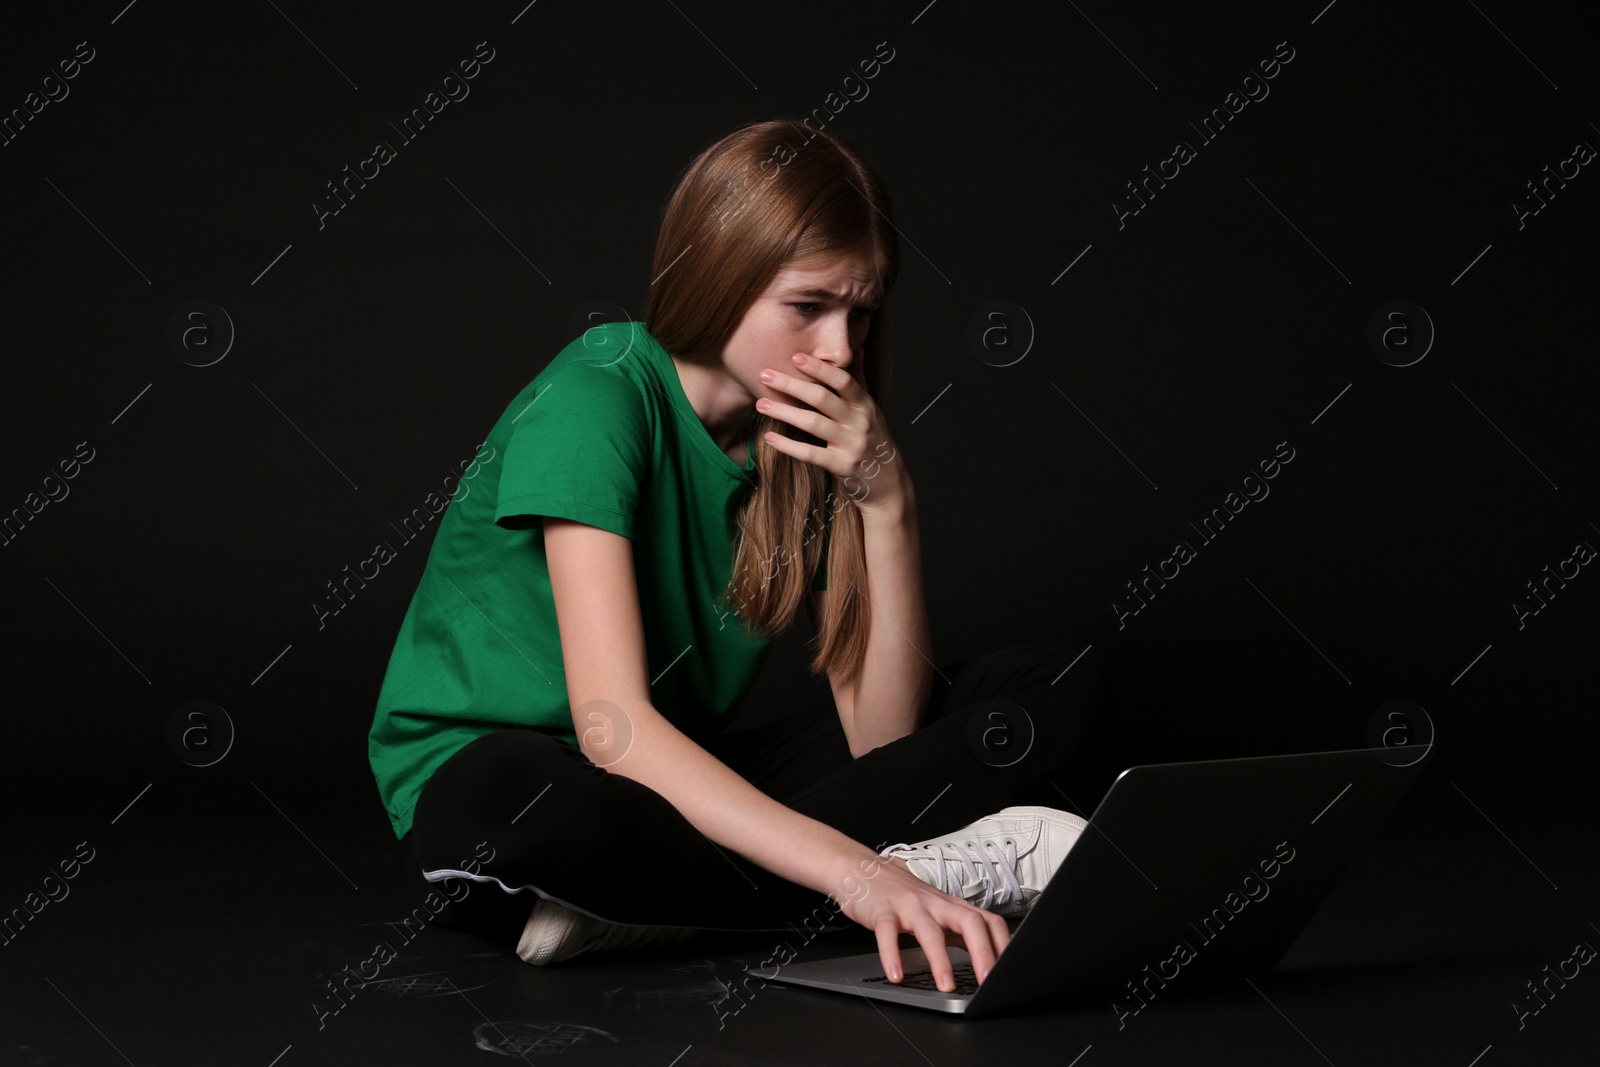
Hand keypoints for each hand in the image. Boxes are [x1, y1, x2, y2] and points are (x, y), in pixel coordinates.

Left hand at [756, 353, 910, 512]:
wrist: (888, 482)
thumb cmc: (873, 440)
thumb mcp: (870, 410)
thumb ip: (859, 381)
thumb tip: (858, 349)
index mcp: (865, 405)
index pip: (843, 380)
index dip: (819, 368)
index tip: (795, 356)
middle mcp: (859, 422)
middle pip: (823, 398)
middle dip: (792, 384)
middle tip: (764, 374)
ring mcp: (851, 445)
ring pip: (814, 424)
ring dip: (785, 412)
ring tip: (761, 403)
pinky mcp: (841, 466)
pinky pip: (811, 454)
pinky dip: (788, 445)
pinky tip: (769, 437)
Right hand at [832, 853, 1010, 991]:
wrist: (865, 871)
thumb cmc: (905, 897)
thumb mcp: (938, 912)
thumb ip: (961, 933)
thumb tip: (988, 961)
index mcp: (954, 906)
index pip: (989, 921)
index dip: (1003, 945)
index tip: (1009, 973)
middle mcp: (937, 905)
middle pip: (969, 922)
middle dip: (982, 953)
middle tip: (987, 982)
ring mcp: (910, 907)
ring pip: (930, 932)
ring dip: (940, 961)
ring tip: (946, 987)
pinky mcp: (884, 912)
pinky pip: (888, 933)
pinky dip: (891, 955)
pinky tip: (896, 975)